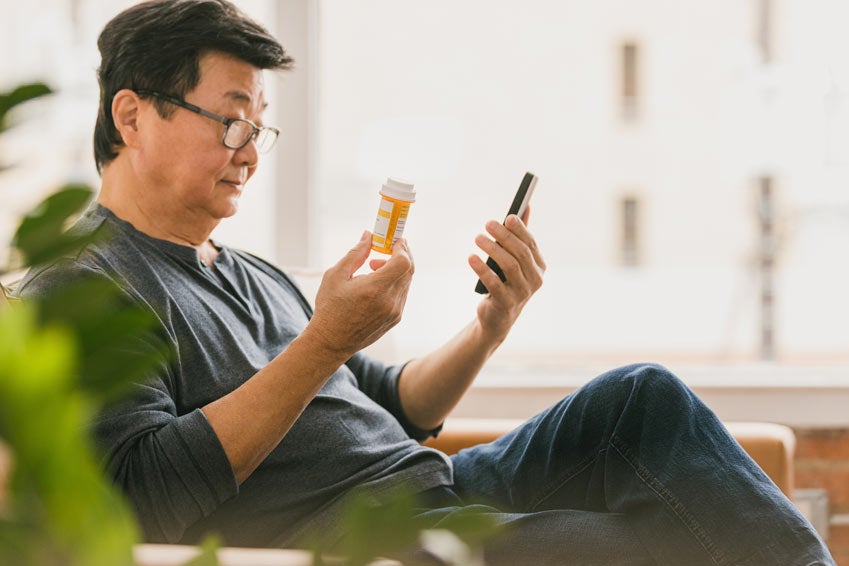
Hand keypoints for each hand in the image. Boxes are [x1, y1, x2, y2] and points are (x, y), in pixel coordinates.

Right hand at [306, 232, 413, 356]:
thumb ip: (355, 254)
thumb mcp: (336, 276)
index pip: (403, 262)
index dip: (401, 247)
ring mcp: (395, 312)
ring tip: (373, 269)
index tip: (394, 240)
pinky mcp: (395, 318)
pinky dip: (394, 283)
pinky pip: (402, 294)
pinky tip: (375, 285)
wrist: (331, 342)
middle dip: (400, 254)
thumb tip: (369, 236)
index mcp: (375, 289)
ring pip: (406, 282)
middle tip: (385, 249)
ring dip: (396, 269)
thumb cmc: (330, 308)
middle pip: (408, 270)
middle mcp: (389, 301)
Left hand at [469, 208, 545, 341]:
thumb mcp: (514, 259)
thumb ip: (520, 235)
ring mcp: (522, 293)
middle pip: (520, 253)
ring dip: (492, 249)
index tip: (508, 217)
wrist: (497, 316)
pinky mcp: (506, 303)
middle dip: (504, 236)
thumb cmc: (506, 281)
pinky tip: (471, 257)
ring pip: (509, 266)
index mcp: (539, 266)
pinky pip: (494, 283)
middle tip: (488, 224)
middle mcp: (535, 280)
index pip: (530, 244)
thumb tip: (525, 206)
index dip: (520, 229)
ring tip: (477, 238)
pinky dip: (482, 269)